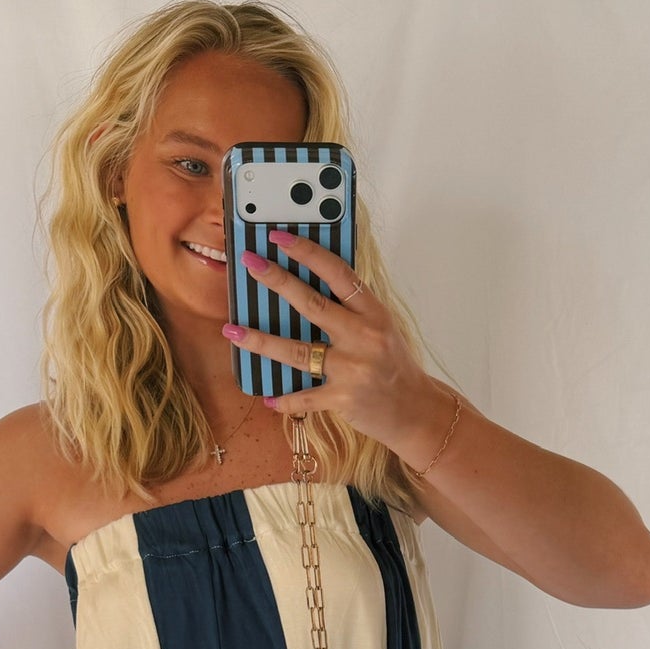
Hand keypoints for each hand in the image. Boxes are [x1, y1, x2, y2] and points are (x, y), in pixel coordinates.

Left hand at [221, 230, 437, 452]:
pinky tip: (267, 396)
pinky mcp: (343, 399)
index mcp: (374, 313)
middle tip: (250, 264)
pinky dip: (285, 400)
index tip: (279, 237)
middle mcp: (363, 337)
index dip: (307, 252)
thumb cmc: (395, 365)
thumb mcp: (382, 328)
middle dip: (277, 281)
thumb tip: (308, 283)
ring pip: (298, 351)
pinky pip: (305, 398)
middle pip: (312, 305)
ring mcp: (352, 369)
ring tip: (232, 331)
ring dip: (260, 341)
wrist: (417, 410)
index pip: (338, 273)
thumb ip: (352, 308)